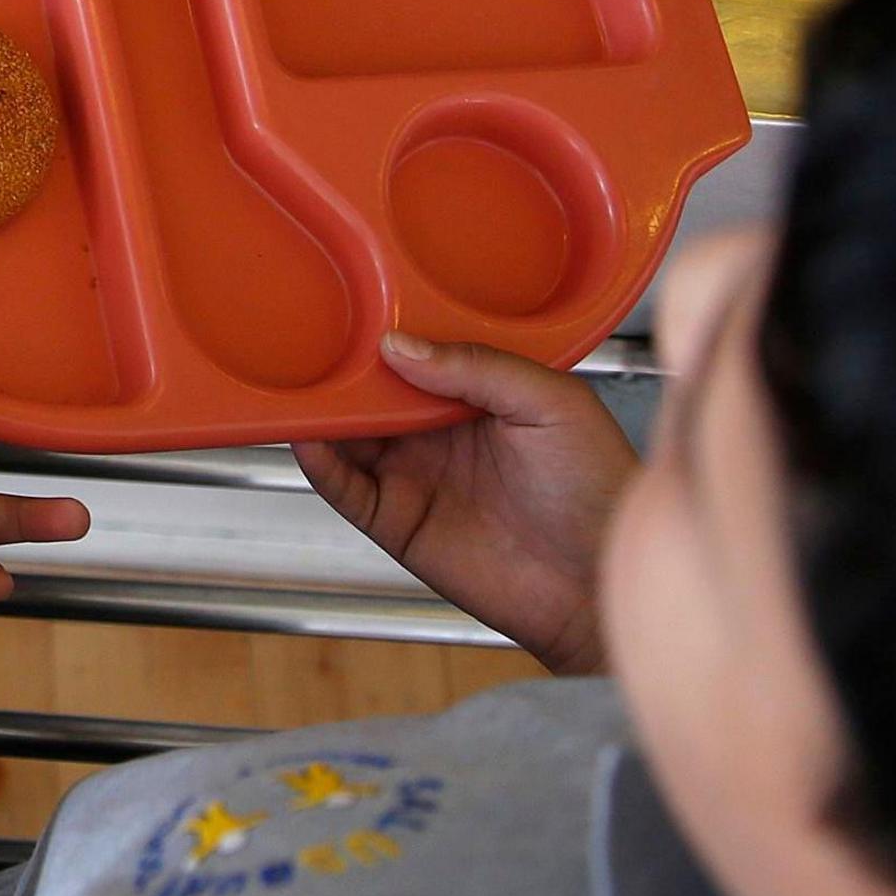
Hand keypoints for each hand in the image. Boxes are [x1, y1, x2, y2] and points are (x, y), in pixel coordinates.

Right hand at [294, 330, 635, 674]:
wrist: (599, 583)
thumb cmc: (599, 491)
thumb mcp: (554, 404)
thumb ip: (480, 366)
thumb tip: (400, 346)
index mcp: (479, 396)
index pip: (418, 356)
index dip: (387, 335)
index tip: (356, 312)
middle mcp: (440, 434)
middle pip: (374, 394)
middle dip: (343, 371)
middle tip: (312, 345)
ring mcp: (415, 476)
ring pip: (350, 437)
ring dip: (322, 414)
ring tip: (296, 387)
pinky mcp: (396, 522)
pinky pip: (346, 489)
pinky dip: (320, 465)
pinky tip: (309, 440)